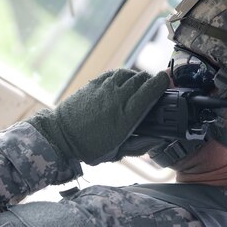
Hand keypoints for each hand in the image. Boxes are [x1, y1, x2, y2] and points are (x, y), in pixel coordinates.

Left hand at [28, 69, 169, 164]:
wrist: (60, 136)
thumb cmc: (88, 147)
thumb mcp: (116, 153)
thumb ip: (139, 146)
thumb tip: (157, 140)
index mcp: (126, 116)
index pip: (150, 90)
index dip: (162, 83)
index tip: (166, 83)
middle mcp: (118, 98)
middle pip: (142, 79)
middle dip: (151, 81)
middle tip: (154, 88)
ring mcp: (105, 88)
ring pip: (128, 74)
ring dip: (137, 78)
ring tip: (139, 85)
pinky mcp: (94, 83)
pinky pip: (114, 73)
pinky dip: (123, 76)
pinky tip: (123, 83)